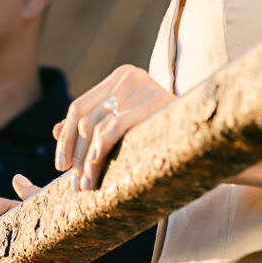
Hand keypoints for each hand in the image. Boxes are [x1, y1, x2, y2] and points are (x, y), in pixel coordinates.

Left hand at [53, 64, 173, 191]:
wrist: (206, 139)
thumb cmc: (163, 134)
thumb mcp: (124, 125)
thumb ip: (94, 122)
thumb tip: (55, 130)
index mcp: (120, 76)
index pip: (79, 106)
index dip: (65, 137)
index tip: (60, 164)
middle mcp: (129, 74)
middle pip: (84, 117)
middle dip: (75, 154)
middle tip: (73, 184)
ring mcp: (142, 85)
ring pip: (95, 126)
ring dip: (86, 161)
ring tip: (84, 187)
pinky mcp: (153, 102)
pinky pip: (114, 128)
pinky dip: (99, 151)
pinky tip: (95, 170)